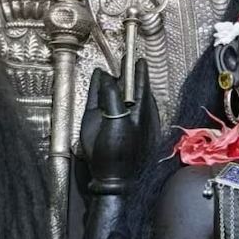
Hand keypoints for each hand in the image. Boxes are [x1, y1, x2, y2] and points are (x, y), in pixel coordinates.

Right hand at [81, 59, 160, 190]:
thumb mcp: (117, 121)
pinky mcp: (100, 124)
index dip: (139, 72)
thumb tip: (107, 78)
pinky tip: (97, 81)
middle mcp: (131, 115)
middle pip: (129, 90)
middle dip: (127, 76)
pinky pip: (100, 102)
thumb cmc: (119, 154)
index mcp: (141, 114)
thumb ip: (112, 98)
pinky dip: (97, 91)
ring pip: (115, 95)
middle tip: (125, 61)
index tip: (138, 60)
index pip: (141, 87)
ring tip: (111, 71)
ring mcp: (115, 119)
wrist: (111, 178)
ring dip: (112, 83)